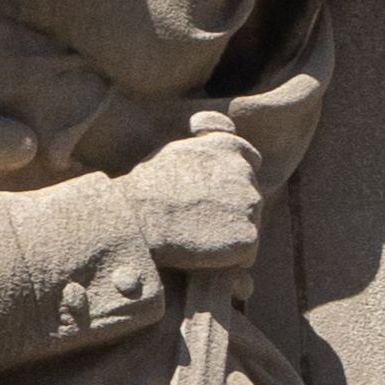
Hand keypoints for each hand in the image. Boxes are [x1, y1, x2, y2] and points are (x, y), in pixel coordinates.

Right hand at [128, 114, 263, 280]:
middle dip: (230, 209)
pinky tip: (201, 252)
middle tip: (194, 218)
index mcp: (228, 147)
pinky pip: (245, 253)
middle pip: (250, 197)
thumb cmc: (147, 188)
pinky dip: (228, 258)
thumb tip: (222, 127)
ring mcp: (250, 205)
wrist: (135, 221)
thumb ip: (207, 138)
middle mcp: (245, 172)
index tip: (209, 192)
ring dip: (228, 232)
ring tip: (195, 235)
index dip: (230, 180)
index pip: (250, 161)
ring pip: (248, 225)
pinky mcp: (249, 237)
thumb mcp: (177, 148)